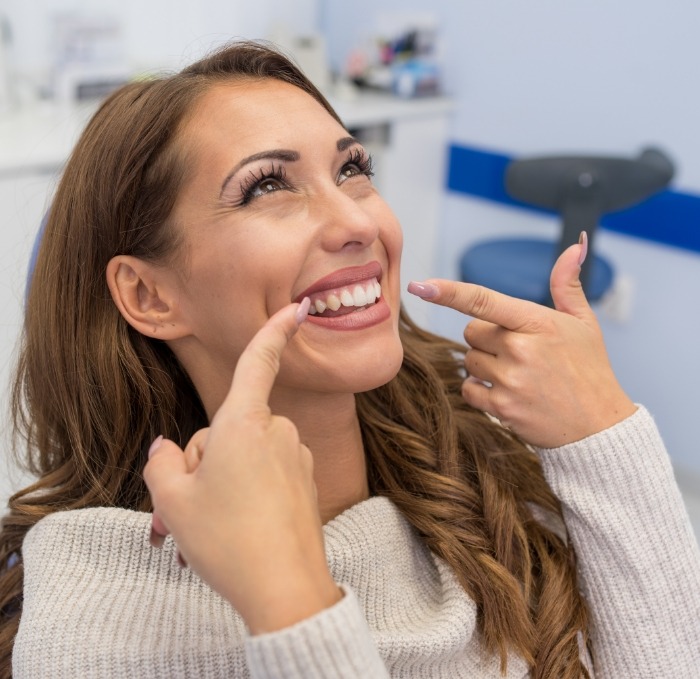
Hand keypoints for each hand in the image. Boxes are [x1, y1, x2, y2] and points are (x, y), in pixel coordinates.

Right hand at [144, 299, 341, 632]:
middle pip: (229, 429)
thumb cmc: (226, 539)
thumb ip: (164, 461)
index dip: (276, 330)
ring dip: (224, 482)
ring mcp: (295, 458)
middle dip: (206, 460)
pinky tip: (237, 530)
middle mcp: (277, 432)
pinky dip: (248, 495)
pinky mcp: (306, 483)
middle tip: (190, 507)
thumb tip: (170, 448)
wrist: (285, 590)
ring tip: (211, 526)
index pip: (259, 362)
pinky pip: (267, 476)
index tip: (297, 308)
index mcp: (245, 423)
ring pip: (247, 456)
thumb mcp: (171, 500)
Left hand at [408, 235, 635, 447]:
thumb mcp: (584, 322)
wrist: (599, 427)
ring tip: (518, 374)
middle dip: (487, 339)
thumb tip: (576, 244)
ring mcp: (510, 380)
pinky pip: (468, 388)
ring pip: (469, 360)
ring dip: (484, 365)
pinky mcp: (502, 408)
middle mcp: (520, 349)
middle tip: (519, 352)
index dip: (447, 292)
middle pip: (471, 332)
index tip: (420, 285)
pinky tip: (507, 392)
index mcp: (537, 322)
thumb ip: (567, 284)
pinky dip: (480, 390)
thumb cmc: (589, 369)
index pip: (482, 301)